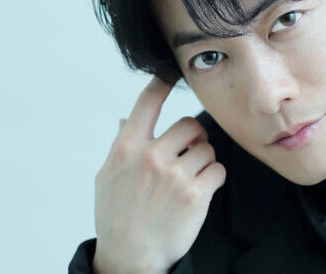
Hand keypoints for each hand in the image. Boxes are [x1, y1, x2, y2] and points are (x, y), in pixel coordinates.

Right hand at [92, 76, 226, 273]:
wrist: (130, 259)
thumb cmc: (117, 216)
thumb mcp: (107, 177)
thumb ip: (120, 145)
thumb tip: (125, 119)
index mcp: (127, 148)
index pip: (146, 103)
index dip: (161, 82)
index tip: (172, 70)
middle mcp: (150, 156)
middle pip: (189, 124)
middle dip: (194, 137)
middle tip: (189, 152)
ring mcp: (174, 175)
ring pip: (207, 148)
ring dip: (204, 160)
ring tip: (191, 178)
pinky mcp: (195, 194)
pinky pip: (217, 170)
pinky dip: (214, 178)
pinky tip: (200, 190)